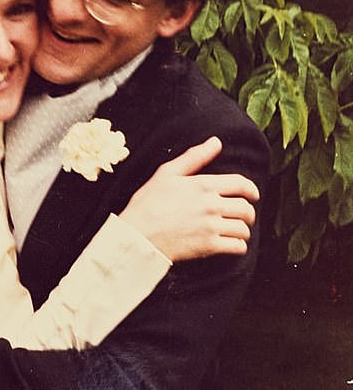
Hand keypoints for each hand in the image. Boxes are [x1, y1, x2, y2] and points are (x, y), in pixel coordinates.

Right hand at [119, 137, 259, 260]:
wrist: (137, 235)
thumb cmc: (147, 203)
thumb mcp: (167, 173)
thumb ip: (194, 157)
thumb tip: (216, 142)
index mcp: (203, 185)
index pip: (241, 184)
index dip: (251, 189)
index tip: (253, 195)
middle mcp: (211, 205)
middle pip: (246, 208)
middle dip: (248, 213)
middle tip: (242, 217)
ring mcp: (210, 226)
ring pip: (243, 228)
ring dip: (243, 230)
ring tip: (236, 231)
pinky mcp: (208, 246)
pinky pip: (237, 247)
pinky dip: (238, 246)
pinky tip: (231, 245)